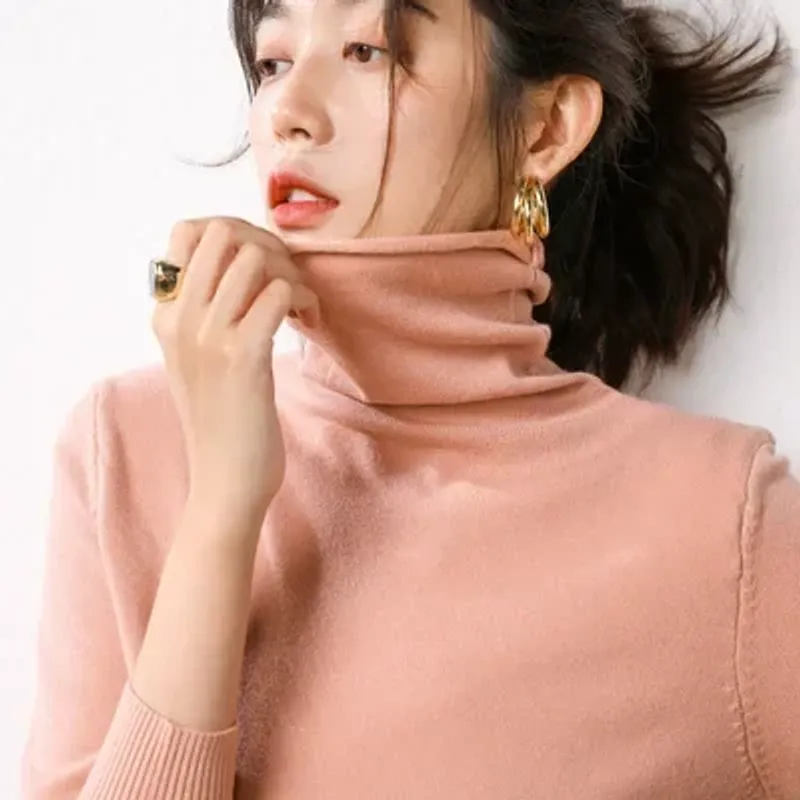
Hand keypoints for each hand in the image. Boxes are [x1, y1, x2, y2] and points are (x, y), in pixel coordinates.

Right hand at [151, 216, 319, 527]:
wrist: (225, 480)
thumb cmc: (221, 420)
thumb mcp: (195, 360)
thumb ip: (202, 314)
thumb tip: (241, 266)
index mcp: (165, 315)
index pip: (187, 231)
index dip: (234, 234)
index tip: (263, 266)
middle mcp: (179, 318)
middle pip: (223, 231)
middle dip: (267, 244)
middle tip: (288, 280)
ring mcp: (208, 336)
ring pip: (255, 257)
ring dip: (291, 274)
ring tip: (301, 306)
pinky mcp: (243, 357)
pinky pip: (279, 293)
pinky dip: (304, 300)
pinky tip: (310, 323)